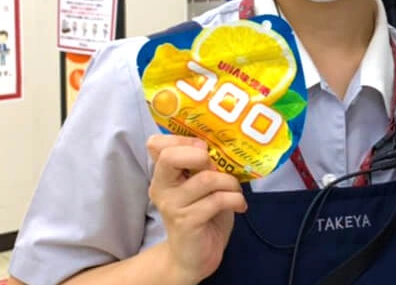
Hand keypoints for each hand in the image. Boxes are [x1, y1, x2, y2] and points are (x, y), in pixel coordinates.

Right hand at [147, 135, 246, 284]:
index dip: (183, 139)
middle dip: (201, 155)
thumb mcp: (202, 182)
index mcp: (164, 173)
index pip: (157, 144)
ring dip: (230, 182)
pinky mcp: (187, 222)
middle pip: (170, 157)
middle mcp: (162, 187)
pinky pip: (217, 200)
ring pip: (206, 178)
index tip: (205, 147)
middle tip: (217, 166)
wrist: (194, 256)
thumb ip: (204, 163)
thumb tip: (224, 140)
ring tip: (235, 190)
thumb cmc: (203, 212)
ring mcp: (172, 205)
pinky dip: (235, 199)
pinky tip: (239, 205)